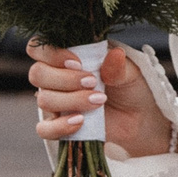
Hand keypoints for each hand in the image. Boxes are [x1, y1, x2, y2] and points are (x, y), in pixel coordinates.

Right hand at [27, 38, 171, 156]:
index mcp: (66, 56)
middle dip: (64, 79)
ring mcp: (55, 103)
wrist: (140, 118)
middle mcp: (55, 78)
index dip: (51, 53)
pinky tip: (81, 121)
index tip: (78, 62)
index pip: (39, 48)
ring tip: (99, 101)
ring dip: (71, 100)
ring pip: (43, 100)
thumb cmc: (131, 88)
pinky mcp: (59, 126)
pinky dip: (60, 126)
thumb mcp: (130, 73)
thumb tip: (114, 55)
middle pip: (37, 74)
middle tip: (93, 82)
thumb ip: (118, 66)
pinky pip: (44, 129)